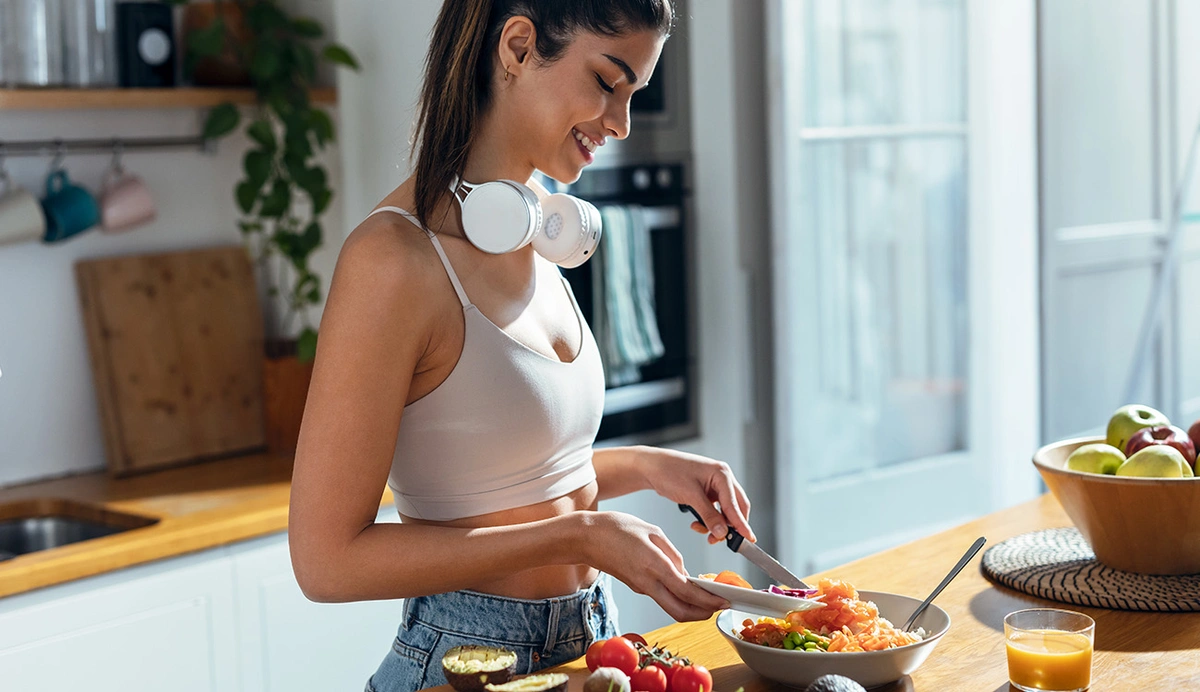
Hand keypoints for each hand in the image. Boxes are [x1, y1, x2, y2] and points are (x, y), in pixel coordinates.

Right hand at [579, 510, 729, 621]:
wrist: (584, 537)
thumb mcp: (651, 530)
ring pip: (671, 607)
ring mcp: (640, 587)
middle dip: (703, 613)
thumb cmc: (614, 528)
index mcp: (654, 565)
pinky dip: (678, 597)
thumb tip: (686, 572)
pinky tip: (686, 586)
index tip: (724, 600)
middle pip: (680, 611)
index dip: (709, 600)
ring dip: (691, 607)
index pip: (687, 591)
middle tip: (718, 606)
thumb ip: (672, 552)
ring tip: (707, 597)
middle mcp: (647, 582)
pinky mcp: (636, 586)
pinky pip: (661, 597)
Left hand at [638, 447, 755, 544]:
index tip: (748, 538)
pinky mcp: (706, 492)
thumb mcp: (690, 496)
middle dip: (729, 525)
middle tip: (722, 539)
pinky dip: (708, 520)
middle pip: (736, 507)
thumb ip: (708, 515)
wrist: (651, 467)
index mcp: (722, 474)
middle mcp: (721, 478)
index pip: (736, 504)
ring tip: (705, 534)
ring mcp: (714, 485)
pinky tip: (697, 524)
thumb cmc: (669, 472)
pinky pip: (714, 510)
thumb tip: (722, 532)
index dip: (741, 523)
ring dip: (717, 524)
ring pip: (725, 511)